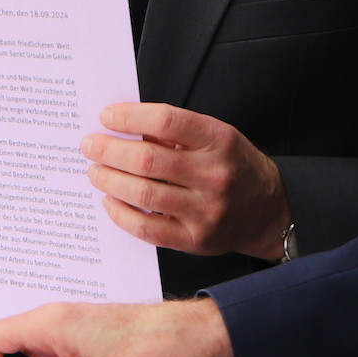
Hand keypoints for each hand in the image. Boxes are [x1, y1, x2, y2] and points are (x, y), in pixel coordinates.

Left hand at [84, 104, 289, 260]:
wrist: (268, 211)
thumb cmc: (232, 166)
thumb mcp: (214, 136)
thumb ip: (173, 131)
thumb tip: (121, 126)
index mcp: (219, 139)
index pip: (166, 121)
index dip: (130, 116)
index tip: (106, 117)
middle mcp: (214, 175)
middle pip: (148, 159)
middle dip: (109, 150)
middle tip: (89, 145)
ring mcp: (206, 211)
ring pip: (144, 194)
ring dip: (110, 180)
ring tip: (94, 171)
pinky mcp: (195, 240)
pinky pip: (148, 229)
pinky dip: (122, 214)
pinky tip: (110, 201)